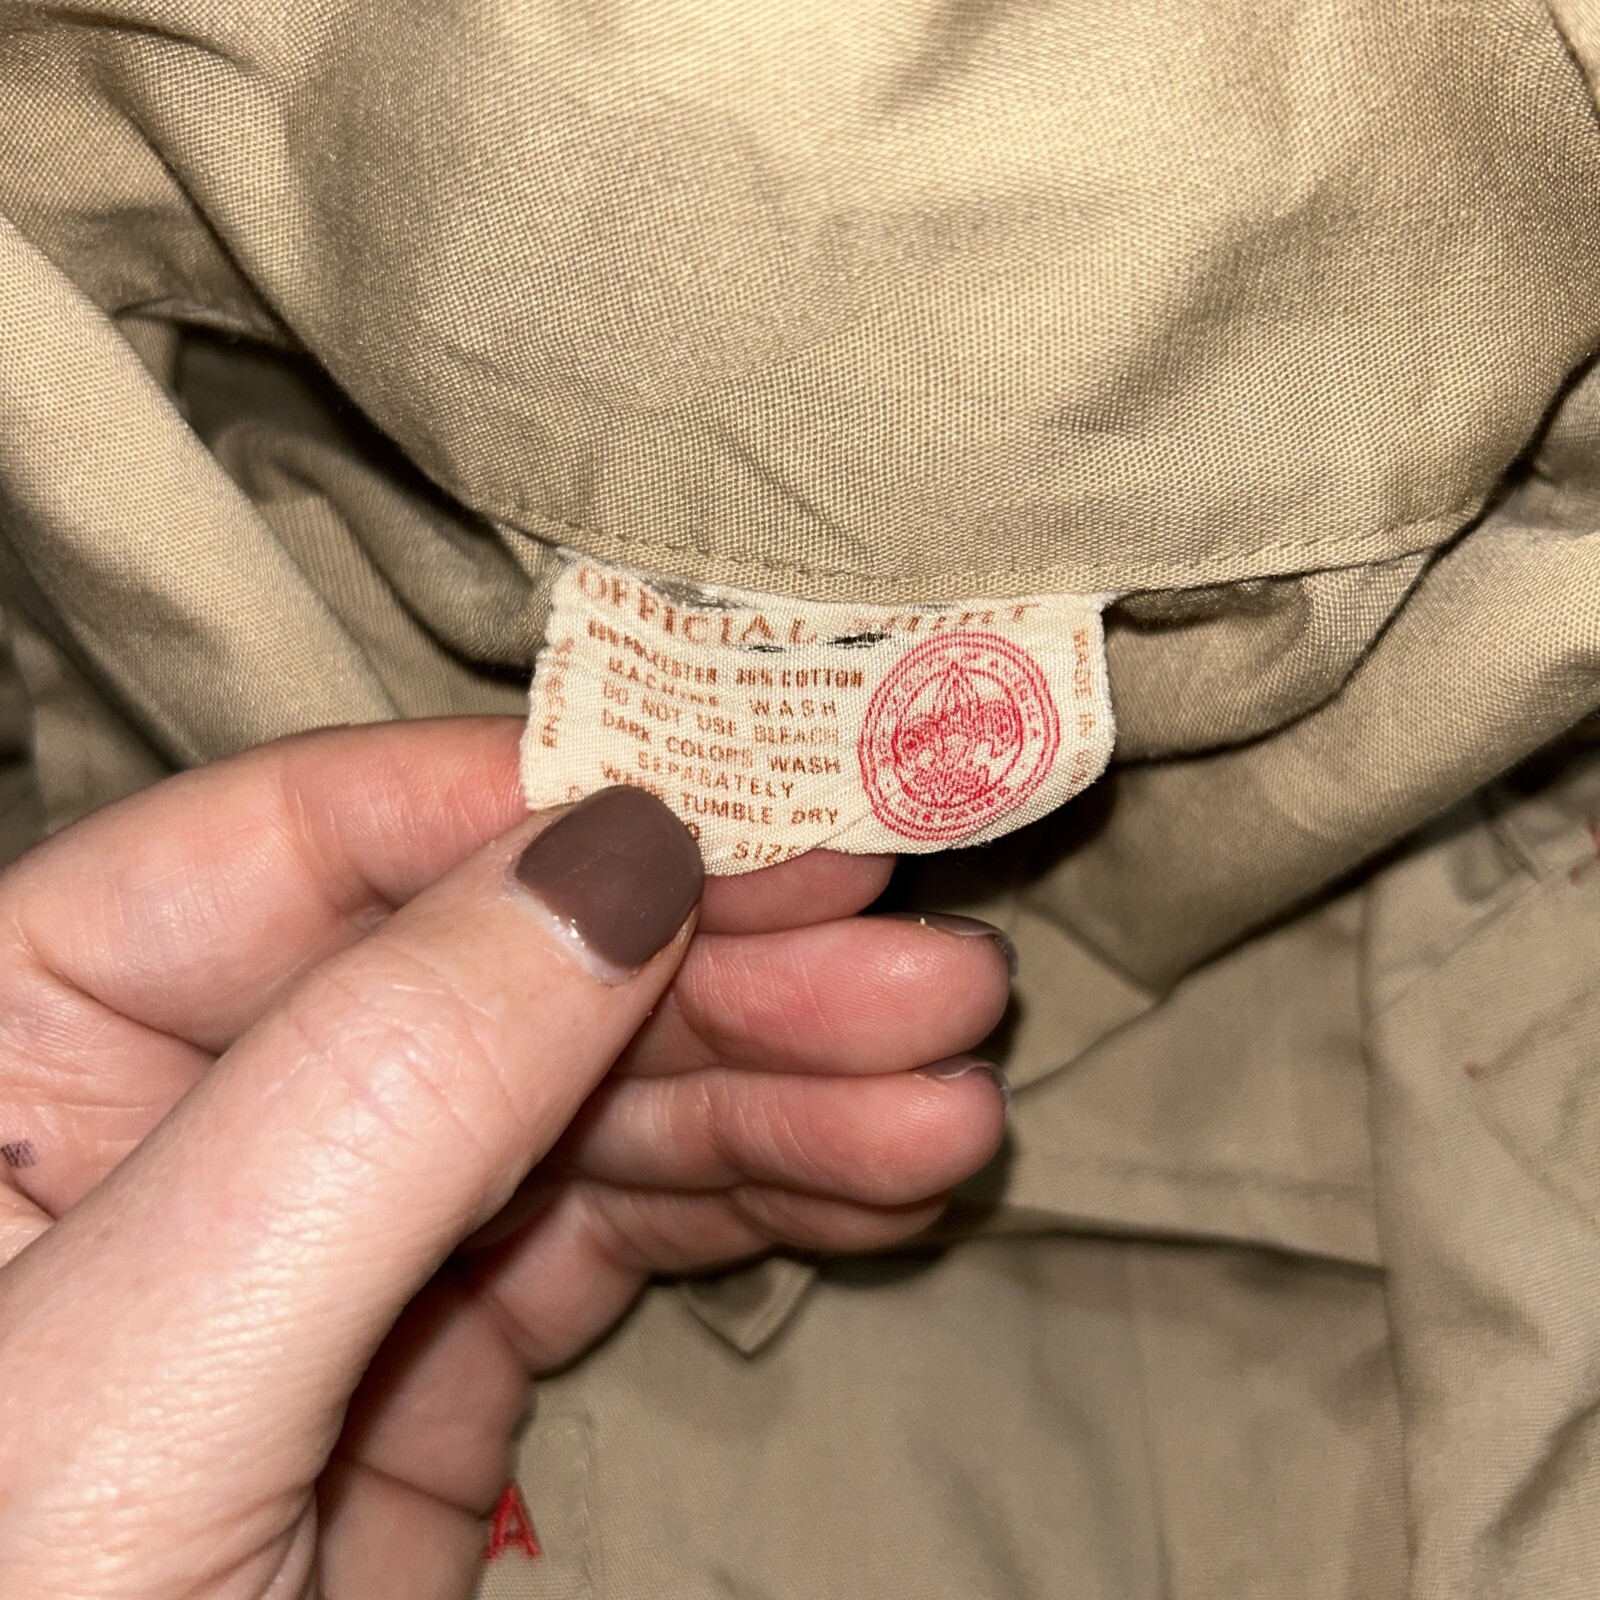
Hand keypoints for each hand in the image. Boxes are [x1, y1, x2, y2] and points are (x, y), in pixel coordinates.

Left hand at [0, 718, 1009, 1597]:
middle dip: (720, 972)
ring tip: (949, 1104)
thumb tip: (616, 860)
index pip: (296, 845)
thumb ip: (371, 1102)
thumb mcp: (149, 1389)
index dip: (535, 802)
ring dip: (783, 1093)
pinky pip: (616, 1223)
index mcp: (22, 1050)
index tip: (753, 807)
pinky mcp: (436, 1350)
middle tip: (924, 974)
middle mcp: (187, 1112)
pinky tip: (880, 1175)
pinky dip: (756, 1197)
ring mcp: (331, 1231)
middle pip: (487, 964)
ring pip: (584, 1097)